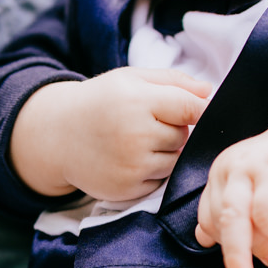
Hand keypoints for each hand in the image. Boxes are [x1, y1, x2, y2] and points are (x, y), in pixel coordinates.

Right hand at [9, 70, 209, 202]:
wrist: (58, 136)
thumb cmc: (100, 102)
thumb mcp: (131, 79)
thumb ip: (173, 81)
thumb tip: (209, 91)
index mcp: (136, 101)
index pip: (191, 108)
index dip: (199, 109)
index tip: (199, 110)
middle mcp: (134, 135)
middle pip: (183, 135)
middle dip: (172, 129)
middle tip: (145, 123)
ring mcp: (131, 165)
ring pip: (175, 160)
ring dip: (165, 152)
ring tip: (137, 141)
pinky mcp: (128, 189)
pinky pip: (161, 180)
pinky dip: (152, 171)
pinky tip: (130, 159)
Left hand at [195, 123, 267, 267]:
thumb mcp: (259, 197)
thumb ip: (237, 216)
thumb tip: (207, 240)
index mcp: (221, 175)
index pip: (208, 217)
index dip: (221, 243)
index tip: (239, 262)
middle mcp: (229, 168)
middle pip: (220, 220)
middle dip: (232, 256)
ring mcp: (248, 166)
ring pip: (238, 218)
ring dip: (257, 247)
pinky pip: (266, 212)